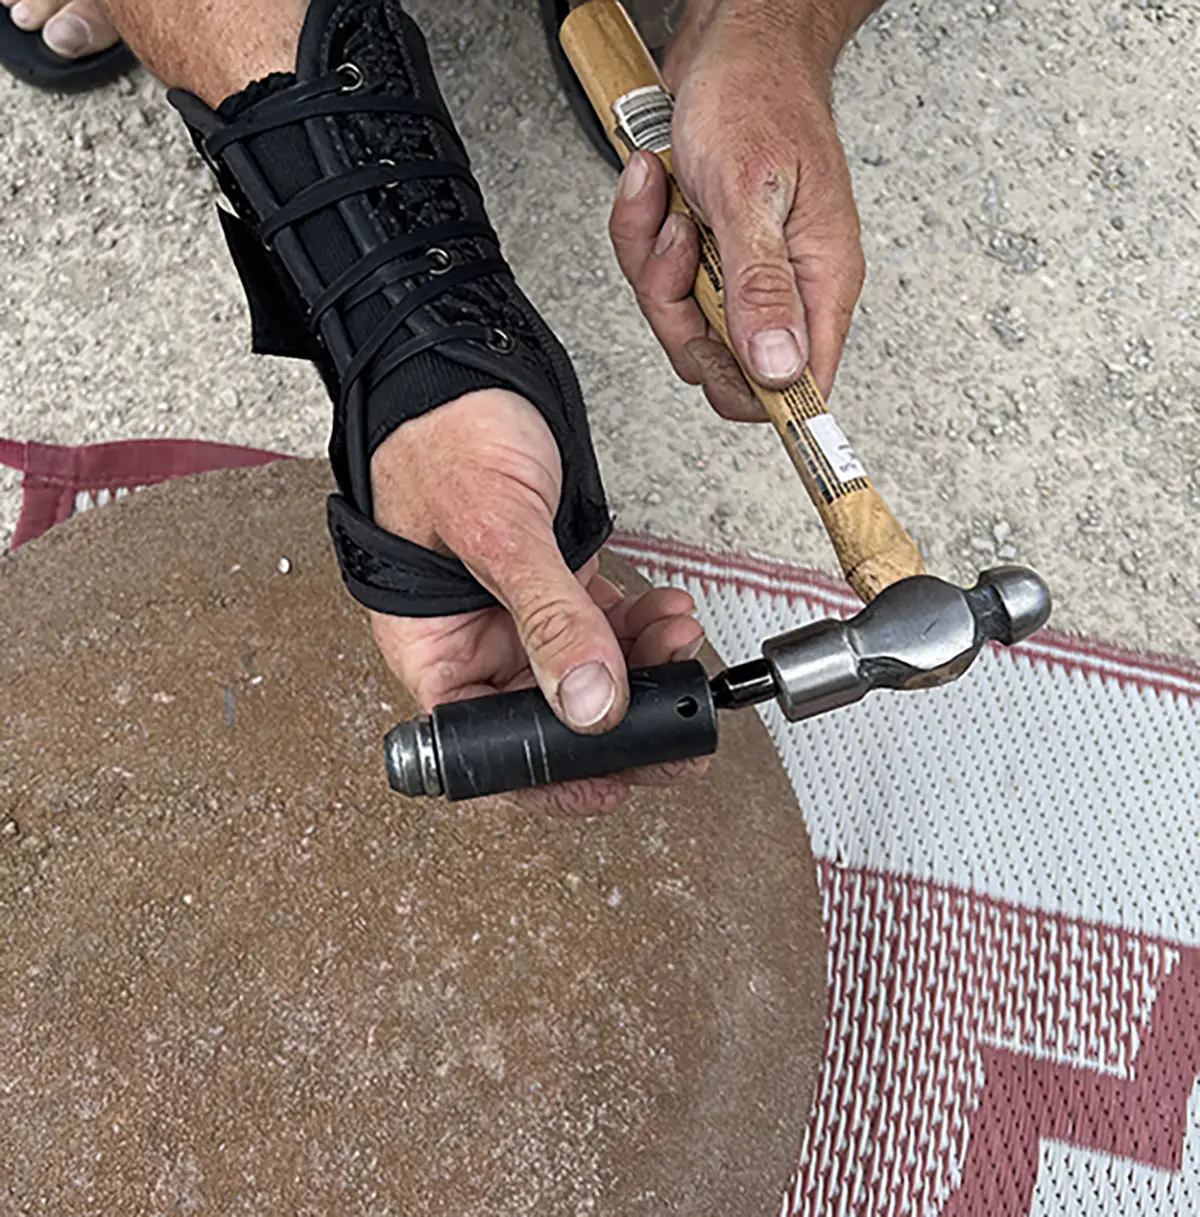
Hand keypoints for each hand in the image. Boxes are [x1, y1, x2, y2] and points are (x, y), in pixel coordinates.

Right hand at [369, 388, 706, 815]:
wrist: (465, 375)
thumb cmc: (442, 441)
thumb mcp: (496, 534)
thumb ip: (547, 619)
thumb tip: (589, 703)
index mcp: (433, 653)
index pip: (484, 748)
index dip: (545, 777)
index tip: (607, 782)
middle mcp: (475, 647)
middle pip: (548, 722)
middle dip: (617, 727)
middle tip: (675, 731)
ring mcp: (517, 620)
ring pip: (589, 677)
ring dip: (643, 671)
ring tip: (679, 642)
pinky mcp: (554, 589)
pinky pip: (606, 630)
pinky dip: (643, 629)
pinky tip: (668, 614)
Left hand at [608, 0, 865, 414]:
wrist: (734, 42)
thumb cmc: (756, 97)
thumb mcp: (751, 196)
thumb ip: (762, 290)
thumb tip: (779, 372)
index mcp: (819, 281)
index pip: (799, 387)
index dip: (753, 394)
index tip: (714, 362)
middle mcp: (784, 287)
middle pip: (721, 363)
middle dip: (680, 309)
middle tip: (682, 245)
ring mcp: (743, 274)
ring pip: (681, 321)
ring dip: (653, 261)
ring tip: (671, 203)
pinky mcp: (707, 256)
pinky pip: (658, 280)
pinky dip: (642, 233)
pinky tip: (658, 188)